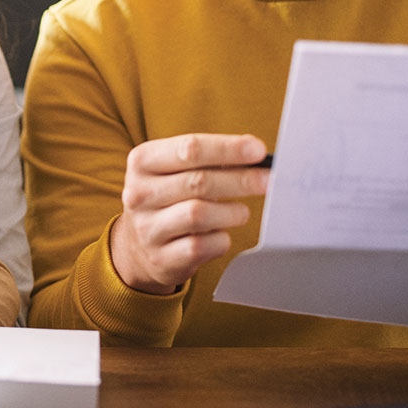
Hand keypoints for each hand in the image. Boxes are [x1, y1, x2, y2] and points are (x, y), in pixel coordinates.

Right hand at [110, 133, 269, 294]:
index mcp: (142, 162)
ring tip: (241, 212)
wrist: (138, 247)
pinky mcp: (161, 258)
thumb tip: (255, 154)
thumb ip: (209, 159)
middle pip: (198, 181)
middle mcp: (139, 194)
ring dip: (231, 212)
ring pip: (198, 214)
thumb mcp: (175, 170)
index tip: (259, 151)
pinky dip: (220, 239)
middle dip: (240, 180)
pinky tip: (220, 234)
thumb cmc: (168, 198)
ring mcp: (148, 228)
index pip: (189, 148)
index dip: (228, 148)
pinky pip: (201, 246)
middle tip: (268, 180)